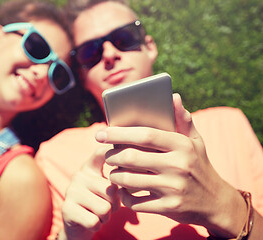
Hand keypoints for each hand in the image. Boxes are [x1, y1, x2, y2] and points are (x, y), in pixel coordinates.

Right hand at [60, 146, 119, 239]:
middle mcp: (79, 175)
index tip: (126, 154)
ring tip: (99, 214)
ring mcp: (71, 191)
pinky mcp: (67, 209)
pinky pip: (94, 221)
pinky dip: (97, 226)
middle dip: (115, 204)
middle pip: (111, 190)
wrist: (79, 226)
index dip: (116, 152)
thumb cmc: (100, 204)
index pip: (102, 153)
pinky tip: (91, 222)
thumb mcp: (109, 188)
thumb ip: (119, 178)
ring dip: (106, 217)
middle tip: (107, 206)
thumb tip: (136, 171)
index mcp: (90, 167)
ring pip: (104, 208)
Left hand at [95, 93, 247, 237]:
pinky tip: (124, 191)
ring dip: (115, 176)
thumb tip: (173, 96)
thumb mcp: (196, 141)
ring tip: (114, 172)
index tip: (101, 133)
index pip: (145, 135)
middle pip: (131, 157)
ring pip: (129, 181)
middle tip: (107, 155)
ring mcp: (173, 188)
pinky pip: (135, 202)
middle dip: (112, 156)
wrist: (216, 203)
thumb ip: (182, 119)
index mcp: (182, 145)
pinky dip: (124, 197)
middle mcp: (179, 166)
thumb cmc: (199, 166)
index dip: (119, 133)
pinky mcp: (168, 208)